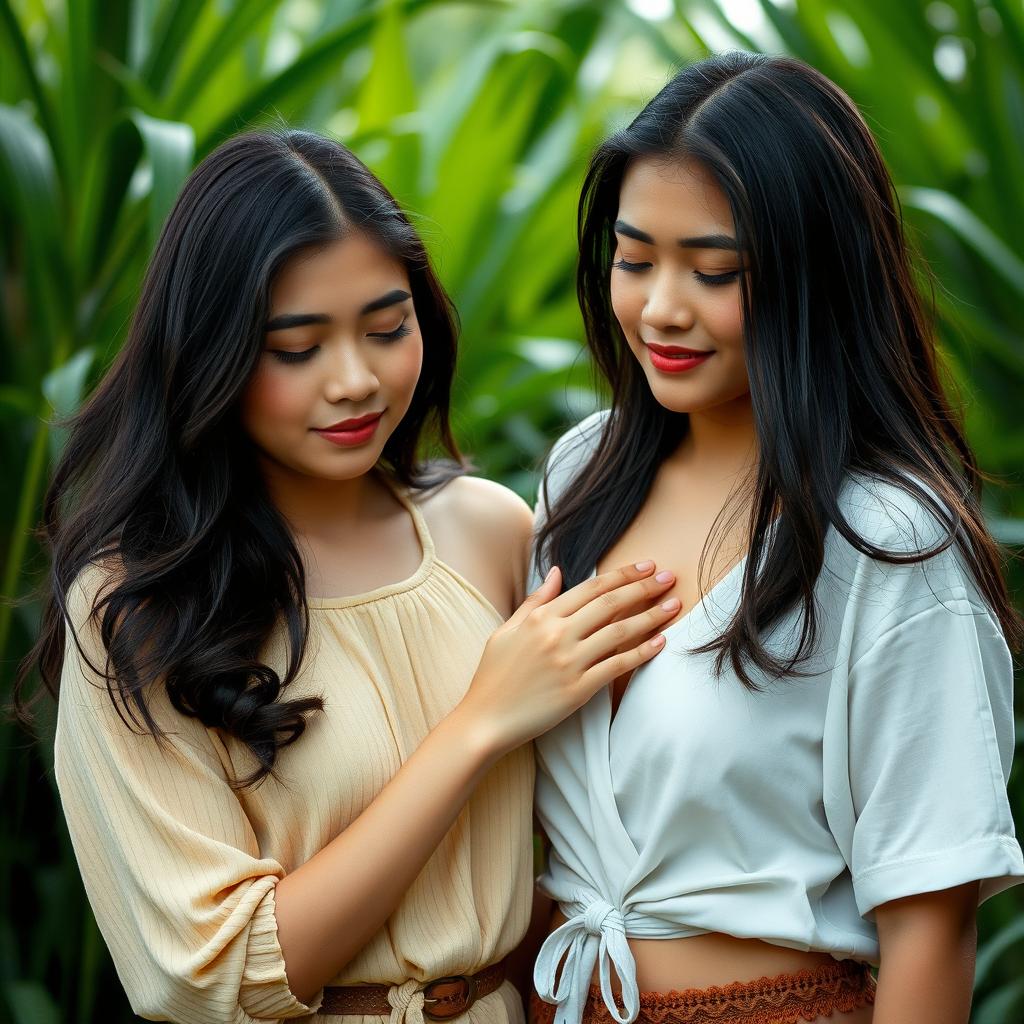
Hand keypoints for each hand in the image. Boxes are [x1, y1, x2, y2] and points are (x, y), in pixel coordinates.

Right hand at [456, 562, 677, 756]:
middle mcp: (557, 635)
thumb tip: (556, 572)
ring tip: (673, 605)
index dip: (621, 575)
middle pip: (610, 604)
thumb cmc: (494, 675)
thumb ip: (535, 601)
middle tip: (668, 578)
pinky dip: (642, 653)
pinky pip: (617, 667)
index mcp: (541, 617)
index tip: (645, 566)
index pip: (591, 588)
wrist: (485, 720)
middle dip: (643, 588)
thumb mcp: (507, 630)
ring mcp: (569, 662)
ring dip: (651, 616)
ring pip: (620, 633)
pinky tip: (660, 642)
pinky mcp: (578, 690)